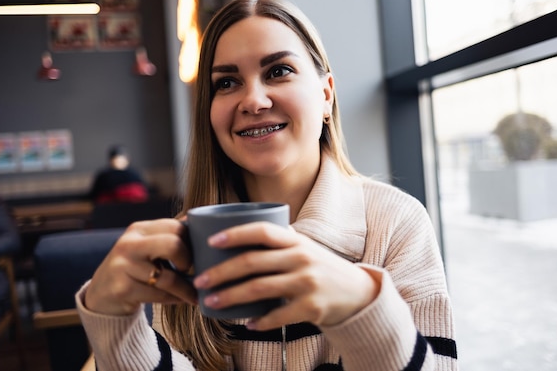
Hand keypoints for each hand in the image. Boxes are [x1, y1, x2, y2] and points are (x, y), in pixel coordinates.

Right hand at [85, 219, 197, 315]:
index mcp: (139, 229)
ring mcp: (123, 266)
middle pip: (173, 245)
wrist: (102, 295)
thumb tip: (202, 225)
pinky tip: (180, 299)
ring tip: (194, 293)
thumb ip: (169, 237)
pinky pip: (159, 294)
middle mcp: (129, 244)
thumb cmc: (135, 269)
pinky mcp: (122, 289)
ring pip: (168, 277)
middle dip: (187, 260)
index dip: (191, 241)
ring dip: (186, 288)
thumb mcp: (147, 247)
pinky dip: (174, 298)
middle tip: (189, 270)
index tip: (196, 253)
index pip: (176, 227)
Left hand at [193, 222, 380, 330]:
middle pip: (253, 262)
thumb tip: (239, 231)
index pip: (262, 231)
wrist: (357, 292)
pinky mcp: (311, 307)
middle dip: (221, 271)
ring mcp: (307, 283)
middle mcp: (301, 258)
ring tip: (211, 301)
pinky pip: (278, 316)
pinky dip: (260, 322)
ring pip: (259, 289)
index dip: (236, 234)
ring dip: (231, 296)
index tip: (212, 241)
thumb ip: (279, 241)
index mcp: (296, 241)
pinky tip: (246, 324)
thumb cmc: (321, 267)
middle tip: (199, 280)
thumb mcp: (304, 247)